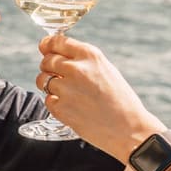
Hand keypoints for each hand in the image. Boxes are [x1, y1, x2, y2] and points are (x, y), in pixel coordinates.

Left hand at [37, 34, 161, 162]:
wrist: (128, 129)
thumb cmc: (120, 100)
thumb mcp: (106, 69)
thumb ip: (83, 60)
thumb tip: (57, 53)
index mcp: (90, 56)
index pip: (57, 41)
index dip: (47, 44)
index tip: (44, 47)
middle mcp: (76, 69)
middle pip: (46, 60)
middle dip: (48, 67)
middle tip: (57, 75)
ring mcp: (67, 89)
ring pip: (42, 79)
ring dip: (48, 84)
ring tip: (65, 92)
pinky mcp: (61, 109)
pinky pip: (47, 99)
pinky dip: (55, 103)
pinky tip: (70, 106)